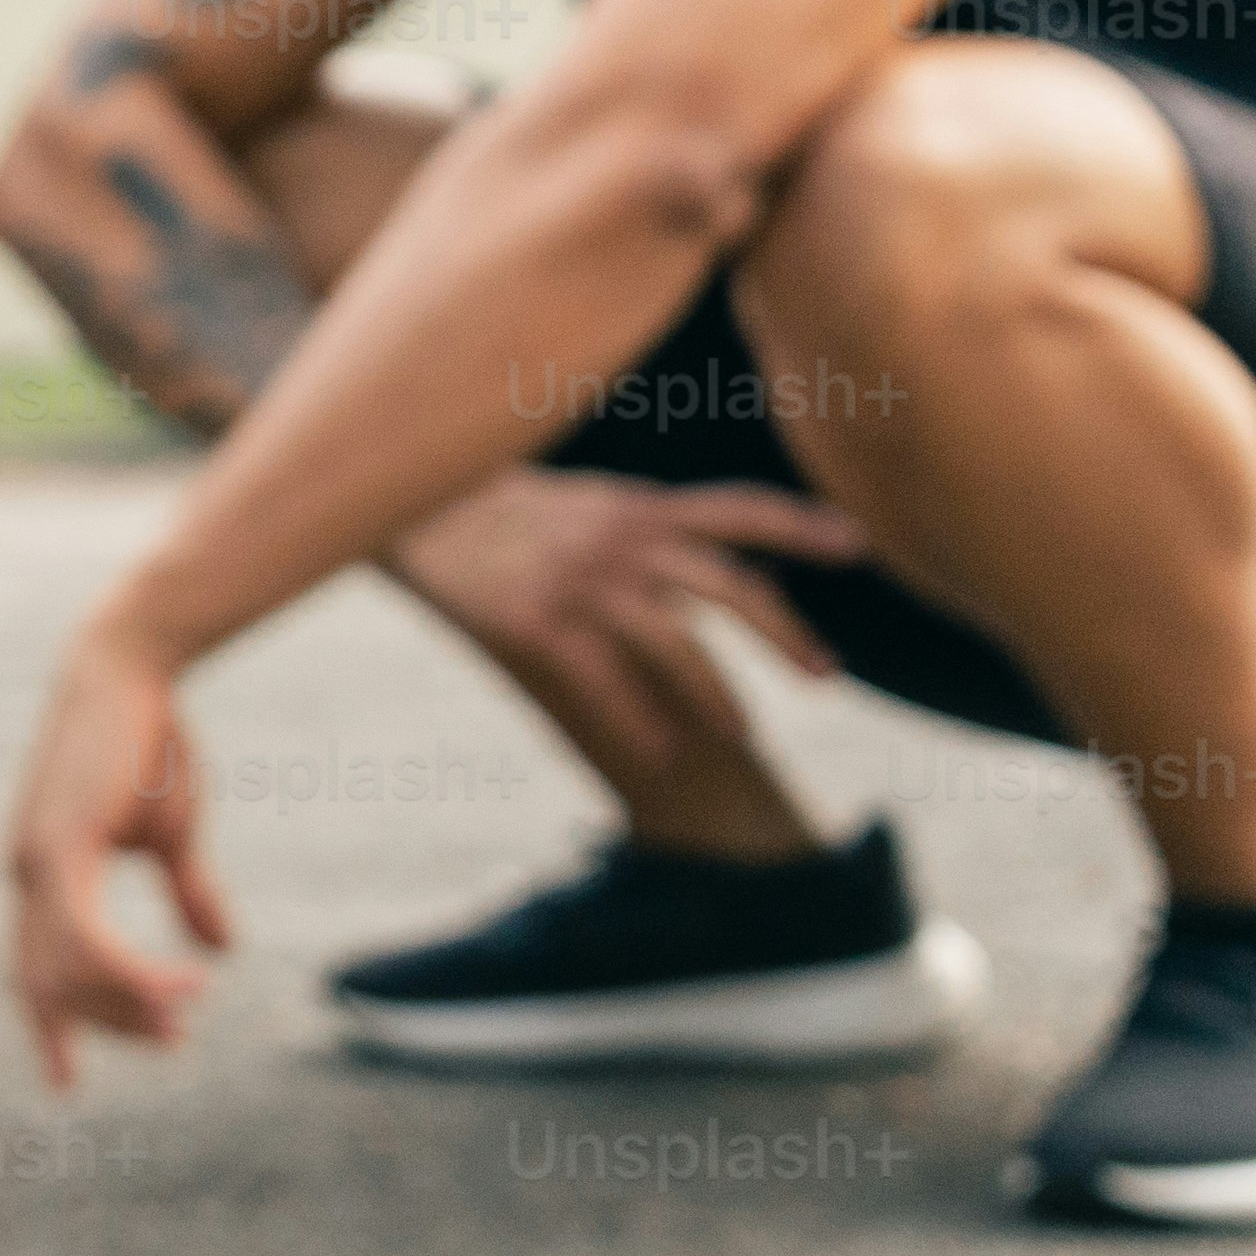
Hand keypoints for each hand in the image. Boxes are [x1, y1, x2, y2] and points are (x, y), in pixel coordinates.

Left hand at [0, 615, 227, 1084]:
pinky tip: (182, 985)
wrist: (135, 666)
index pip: (33, 971)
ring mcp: (35, 861)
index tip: (65, 1085)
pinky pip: (85, 938)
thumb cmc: (152, 743)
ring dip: (125, 1005)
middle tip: (171, 1040)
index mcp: (40, 874)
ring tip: (183, 1016)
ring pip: (65, 972)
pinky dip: (130, 972)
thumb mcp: (175, 834)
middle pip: (44, 984)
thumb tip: (221, 952)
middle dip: (103, 1025)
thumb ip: (190, 896)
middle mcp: (24, 874)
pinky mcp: (61, 846)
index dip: (50, 1028)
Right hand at [383, 469, 863, 772]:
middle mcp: (620, 536)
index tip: (858, 547)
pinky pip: (603, 679)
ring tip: (747, 735)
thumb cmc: (486, 508)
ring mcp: (580, 577)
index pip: (739, 509)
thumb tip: (702, 561)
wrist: (397, 501)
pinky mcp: (534, 618)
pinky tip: (660, 755)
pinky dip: (638, 719)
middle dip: (786, 634)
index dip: (801, 526)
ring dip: (719, 693)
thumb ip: (636, 527)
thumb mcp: (576, 500)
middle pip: (730, 584)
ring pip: (676, 642)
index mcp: (635, 505)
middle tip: (829, 679)